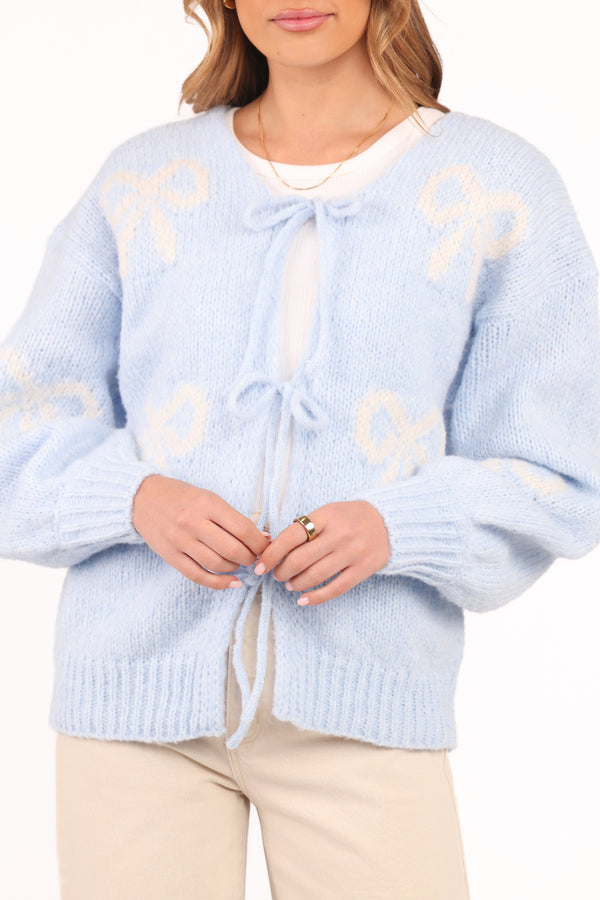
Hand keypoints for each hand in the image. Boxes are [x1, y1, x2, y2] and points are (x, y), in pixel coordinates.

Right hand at [132, 474, 270, 589]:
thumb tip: (262, 538)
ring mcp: (181, 541)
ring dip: (235, 568)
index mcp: (208, 504)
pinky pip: (198, 576)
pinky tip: (232, 583)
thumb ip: (232, 517)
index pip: (243, 529)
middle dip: (250, 557)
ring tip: (239, 563)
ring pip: (218, 564)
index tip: (265, 546)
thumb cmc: (181, 497)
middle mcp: (194, 522)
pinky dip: (219, 583)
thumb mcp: (208, 498)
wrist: (142, 498)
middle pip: (233, 549)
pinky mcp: (171, 556)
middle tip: (254, 557)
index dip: (259, 542)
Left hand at [254, 500, 390, 605]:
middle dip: (282, 572)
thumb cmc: (350, 518)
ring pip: (315, 576)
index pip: (290, 536)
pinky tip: (303, 600)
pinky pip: (335, 588)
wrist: (390, 522)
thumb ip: (305, 528)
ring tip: (290, 584)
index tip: (260, 566)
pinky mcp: (362, 570)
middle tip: (277, 575)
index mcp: (326, 516)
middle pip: (300, 559)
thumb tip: (273, 549)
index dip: (271, 554)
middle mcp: (339, 534)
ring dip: (296, 584)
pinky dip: (316, 597)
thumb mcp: (328, 513)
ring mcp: (352, 553)